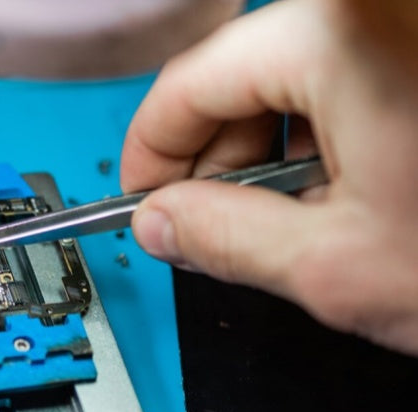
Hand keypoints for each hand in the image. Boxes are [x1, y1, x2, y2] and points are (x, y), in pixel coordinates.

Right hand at [121, 0, 417, 353]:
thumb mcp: (335, 264)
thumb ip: (219, 238)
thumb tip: (161, 222)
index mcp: (335, 36)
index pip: (186, 85)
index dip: (149, 153)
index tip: (142, 199)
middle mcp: (372, 9)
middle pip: (239, 75)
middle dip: (211, 158)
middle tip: (204, 225)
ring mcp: (406, 25)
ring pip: (294, 77)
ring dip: (268, 152)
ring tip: (288, 220)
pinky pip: (350, 76)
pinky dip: (326, 135)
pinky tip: (344, 190)